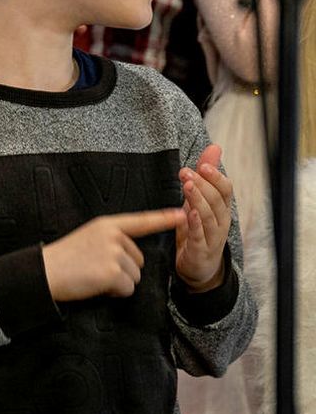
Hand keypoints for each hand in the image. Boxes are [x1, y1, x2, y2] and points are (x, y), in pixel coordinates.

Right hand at [41, 208, 185, 301]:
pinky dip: (114, 292)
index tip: (182, 214)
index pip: (141, 221)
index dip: (163, 218)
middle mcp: (113, 236)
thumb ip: (111, 240)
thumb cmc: (64, 258)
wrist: (45, 271)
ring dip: (119, 283)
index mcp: (107, 225)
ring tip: (94, 276)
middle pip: (139, 260)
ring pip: (135, 276)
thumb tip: (132, 257)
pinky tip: (96, 285)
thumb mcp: (88, 238)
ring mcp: (114, 253)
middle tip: (96, 268)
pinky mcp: (113, 272)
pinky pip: (128, 288)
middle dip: (123, 270)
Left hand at [176, 143, 233, 290]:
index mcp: (221, 209)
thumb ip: (206, 174)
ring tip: (187, 186)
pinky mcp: (200, 250)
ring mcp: (212, 237)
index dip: (216, 177)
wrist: (198, 266)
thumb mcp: (200, 199)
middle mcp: (221, 222)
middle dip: (203, 185)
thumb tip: (214, 147)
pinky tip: (189, 213)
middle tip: (187, 172)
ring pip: (210, 217)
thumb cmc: (199, 229)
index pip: (226, 190)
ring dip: (198, 200)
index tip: (203, 164)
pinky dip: (196, 225)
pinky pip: (200, 237)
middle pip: (217, 201)